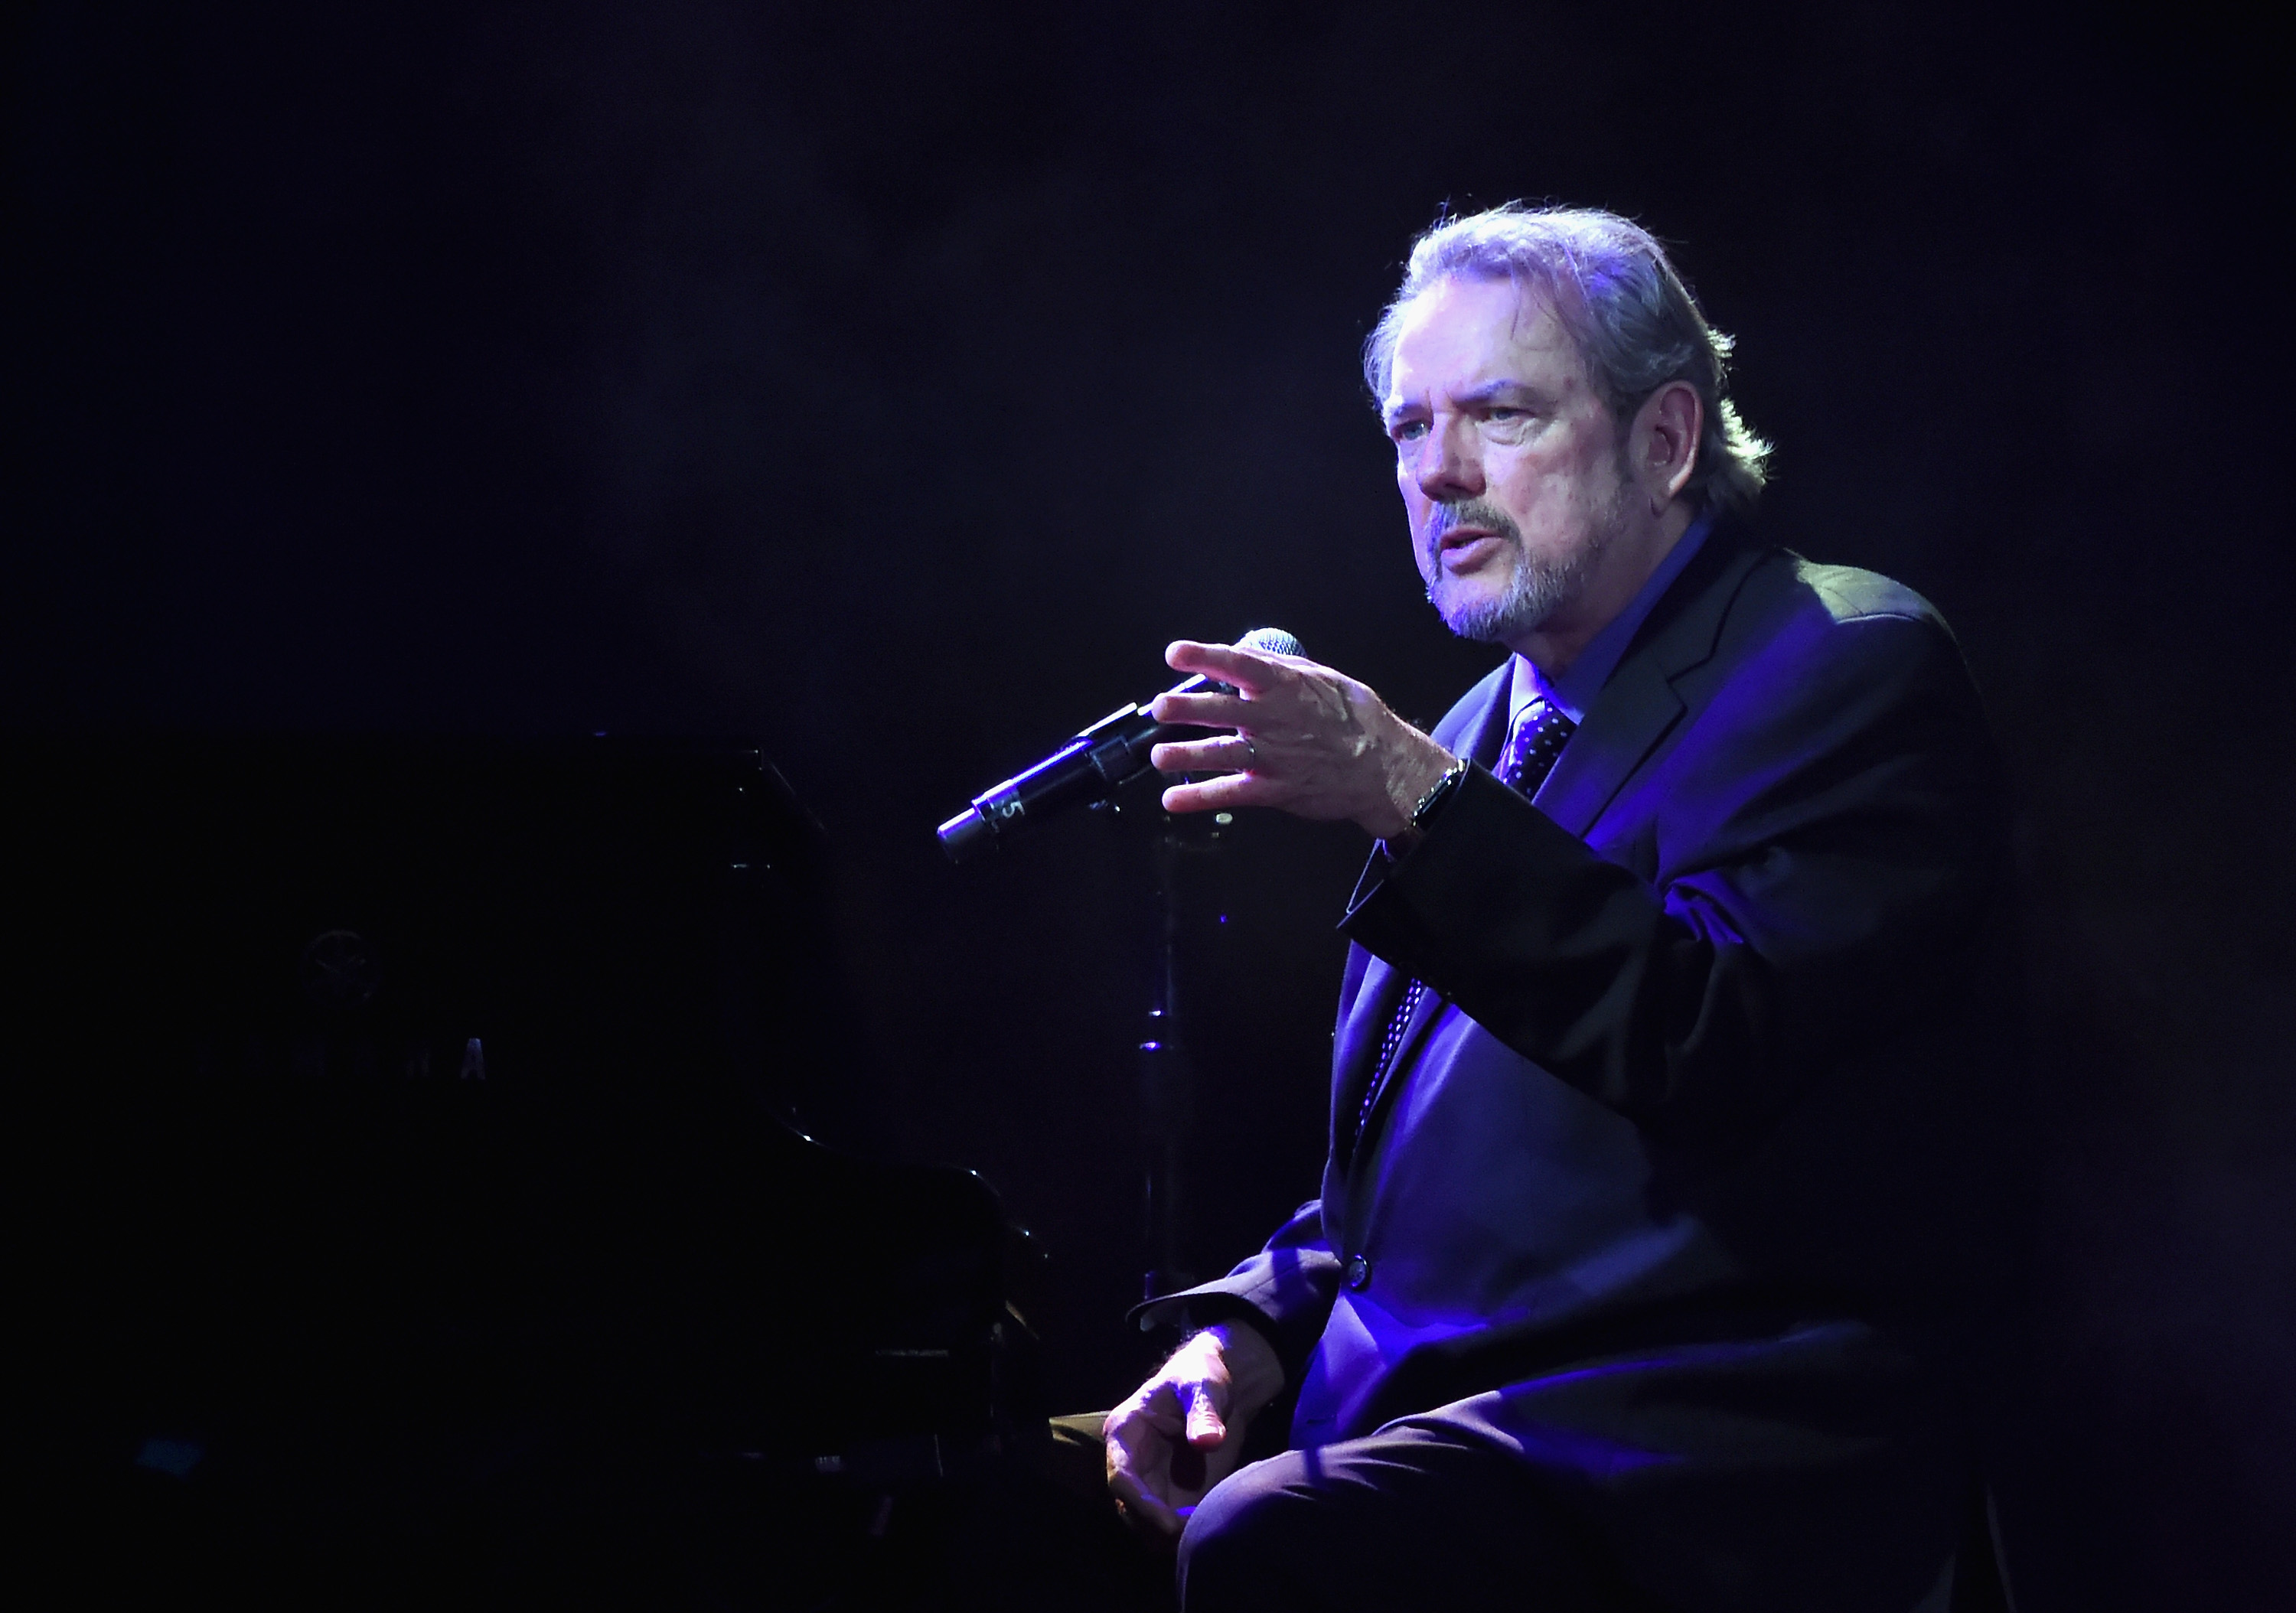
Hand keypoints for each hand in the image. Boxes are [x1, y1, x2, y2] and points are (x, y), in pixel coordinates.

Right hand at [1102, 1320, 1284, 1538]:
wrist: (1223, 1387)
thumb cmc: (1203, 1376)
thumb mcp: (1204, 1386)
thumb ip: (1204, 1412)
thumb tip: (1207, 1441)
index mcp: (1126, 1431)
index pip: (1120, 1476)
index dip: (1141, 1504)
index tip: (1170, 1523)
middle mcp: (1132, 1461)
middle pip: (1129, 1508)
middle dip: (1155, 1526)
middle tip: (1191, 1536)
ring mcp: (1151, 1480)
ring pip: (1146, 1523)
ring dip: (1168, 1535)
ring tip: (1202, 1532)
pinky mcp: (1172, 1493)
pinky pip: (1170, 1524)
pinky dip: (1185, 1533)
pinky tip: (1208, 1527)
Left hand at [1146, 640, 1454, 839]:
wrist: (1385, 768)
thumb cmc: (1355, 718)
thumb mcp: (1324, 679)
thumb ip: (1280, 667)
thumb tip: (1242, 652)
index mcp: (1285, 687)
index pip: (1239, 665)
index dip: (1205, 657)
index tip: (1175, 654)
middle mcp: (1274, 720)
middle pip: (1222, 711)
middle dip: (1187, 709)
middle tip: (1160, 707)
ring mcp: (1273, 757)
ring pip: (1220, 754)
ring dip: (1185, 756)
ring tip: (1158, 756)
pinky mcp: (1274, 790)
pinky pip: (1231, 794)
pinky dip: (1200, 799)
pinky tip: (1172, 801)